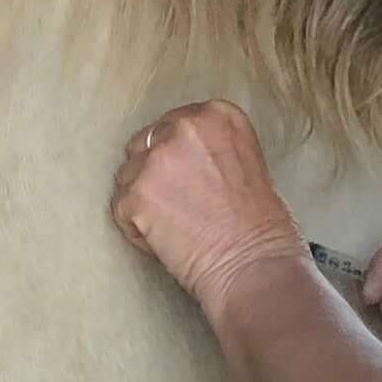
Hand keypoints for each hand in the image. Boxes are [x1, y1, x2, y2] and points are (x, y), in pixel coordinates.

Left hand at [112, 102, 309, 322]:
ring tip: (176, 225)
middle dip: (154, 173)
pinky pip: (121, 209)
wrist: (254, 266)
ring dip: (143, 200)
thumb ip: (210, 146)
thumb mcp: (246, 160)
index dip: (175, 155)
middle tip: (179, 204)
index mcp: (216, 115)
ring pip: (128, 176)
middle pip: (145, 144)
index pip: (173, 124)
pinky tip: (167, 240)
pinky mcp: (135, 195)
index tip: (186, 178)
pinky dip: (136, 229)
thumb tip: (179, 155)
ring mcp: (156, 161)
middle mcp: (184, 128)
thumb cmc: (260, 227)